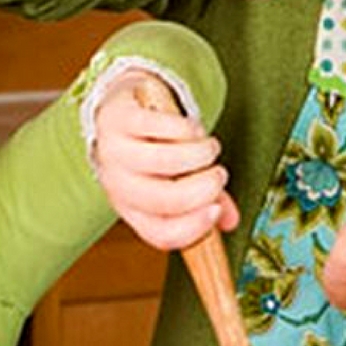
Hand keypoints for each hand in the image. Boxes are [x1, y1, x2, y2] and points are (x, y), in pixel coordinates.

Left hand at [91, 73, 237, 248]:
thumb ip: (205, 201)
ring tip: (210, 148)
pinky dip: (189, 129)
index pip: (161, 234)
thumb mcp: (173, 180)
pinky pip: (165, 127)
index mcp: (131, 209)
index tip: (217, 208)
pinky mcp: (121, 118)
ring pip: (167, 161)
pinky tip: (192, 129)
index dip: (195, 227)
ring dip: (202, 155)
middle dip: (206, 188)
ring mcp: (115, 150)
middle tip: (219, 175)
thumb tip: (230, 221)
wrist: (115, 112)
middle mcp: (117, 185)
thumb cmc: (150, 151)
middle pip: (166, 200)